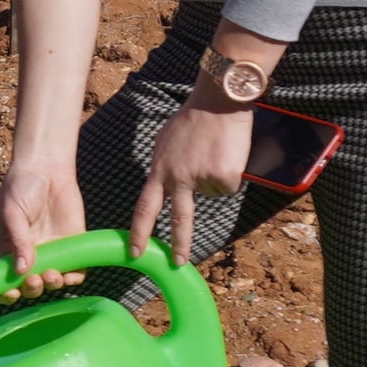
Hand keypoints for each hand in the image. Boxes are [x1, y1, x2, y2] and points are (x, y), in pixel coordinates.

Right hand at [0, 151, 83, 292]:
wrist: (46, 168)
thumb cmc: (21, 187)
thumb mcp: (12, 213)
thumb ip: (18, 240)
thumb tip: (21, 270)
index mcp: (10, 249)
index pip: (5, 279)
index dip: (6, 292)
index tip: (11, 292)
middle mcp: (31, 254)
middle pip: (30, 285)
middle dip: (31, 289)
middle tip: (35, 280)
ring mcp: (53, 251)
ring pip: (52, 281)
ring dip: (52, 285)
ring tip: (53, 274)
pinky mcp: (73, 245)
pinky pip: (76, 271)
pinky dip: (74, 279)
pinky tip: (71, 275)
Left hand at [129, 101, 254, 265]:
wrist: (217, 103)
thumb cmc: (193, 119)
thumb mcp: (167, 143)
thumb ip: (167, 166)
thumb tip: (173, 185)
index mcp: (159, 169)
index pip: (145, 206)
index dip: (140, 231)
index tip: (134, 250)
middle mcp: (177, 177)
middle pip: (178, 218)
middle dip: (178, 244)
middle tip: (178, 263)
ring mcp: (200, 178)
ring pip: (212, 192)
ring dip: (216, 175)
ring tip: (215, 151)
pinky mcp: (222, 177)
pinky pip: (228, 186)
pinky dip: (231, 173)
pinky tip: (227, 153)